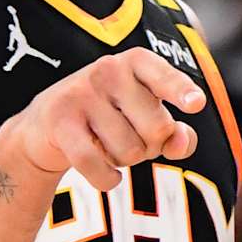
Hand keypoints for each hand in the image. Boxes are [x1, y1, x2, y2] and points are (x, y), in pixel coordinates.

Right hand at [6, 48, 204, 188]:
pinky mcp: (61, 121)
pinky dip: (107, 179)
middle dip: (151, 146)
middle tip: (129, 138)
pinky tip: (107, 176)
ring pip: (130, 151)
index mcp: (136, 62)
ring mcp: (82, 93)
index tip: (196, 104)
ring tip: (107, 145)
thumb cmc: (109, 119)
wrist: (45, 127)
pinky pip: (96, 164)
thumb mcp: (145, 119)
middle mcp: (109, 70)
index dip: (181, 92)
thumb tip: (181, 144)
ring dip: (124, 161)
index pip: (164, 76)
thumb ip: (175, 133)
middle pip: (158, 128)